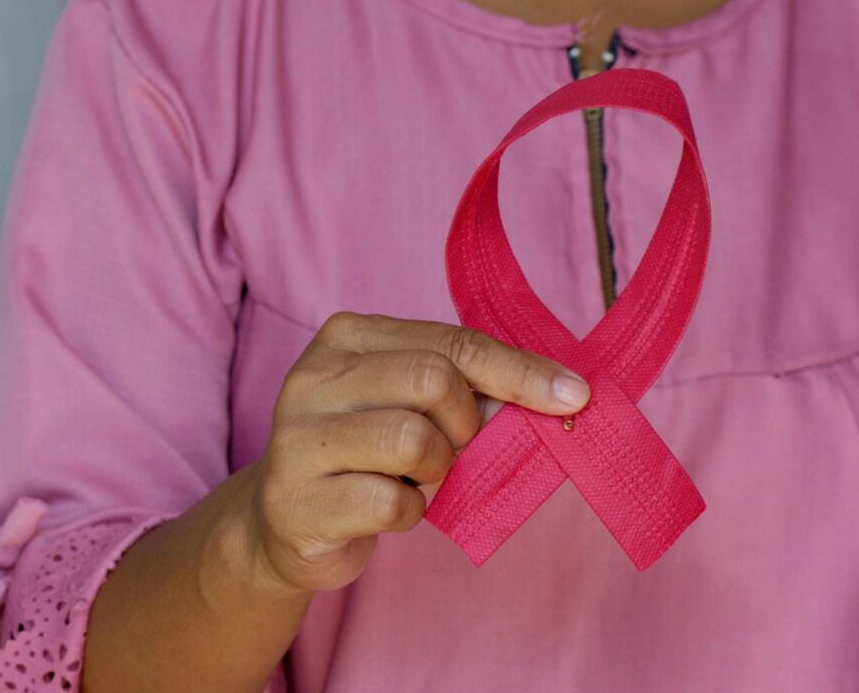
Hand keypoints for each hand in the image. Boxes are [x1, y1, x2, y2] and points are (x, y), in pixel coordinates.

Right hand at [246, 312, 590, 593]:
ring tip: (413, 478)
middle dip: (466, 424)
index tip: (574, 395)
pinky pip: (391, 504)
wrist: (285, 521)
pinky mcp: (299, 500)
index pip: (452, 342)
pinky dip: (410, 513)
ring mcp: (299, 438)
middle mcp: (313, 377)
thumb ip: (464, 389)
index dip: (520, 371)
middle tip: (455, 449)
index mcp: (345, 337)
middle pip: (433, 380)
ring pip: (413, 440)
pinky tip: (386, 509)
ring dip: (436, 470)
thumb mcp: (406, 403)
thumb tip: (554, 396)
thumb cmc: (363, 454)